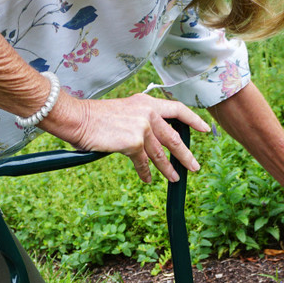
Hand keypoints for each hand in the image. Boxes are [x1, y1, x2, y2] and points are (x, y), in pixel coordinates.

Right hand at [42, 92, 209, 182]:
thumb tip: (148, 142)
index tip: (205, 129)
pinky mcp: (134, 142)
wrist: (78, 119)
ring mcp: (143, 127)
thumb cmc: (95, 118)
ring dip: (168, 168)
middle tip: (194, 166)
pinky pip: (143, 162)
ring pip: (160, 153)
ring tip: (174, 178)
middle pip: (173, 137)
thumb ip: (139, 122)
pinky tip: (147, 179)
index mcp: (146, 102)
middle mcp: (148, 112)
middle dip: (185, 154)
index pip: (177, 109)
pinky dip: (146, 173)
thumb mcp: (123, 113)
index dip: (193, 120)